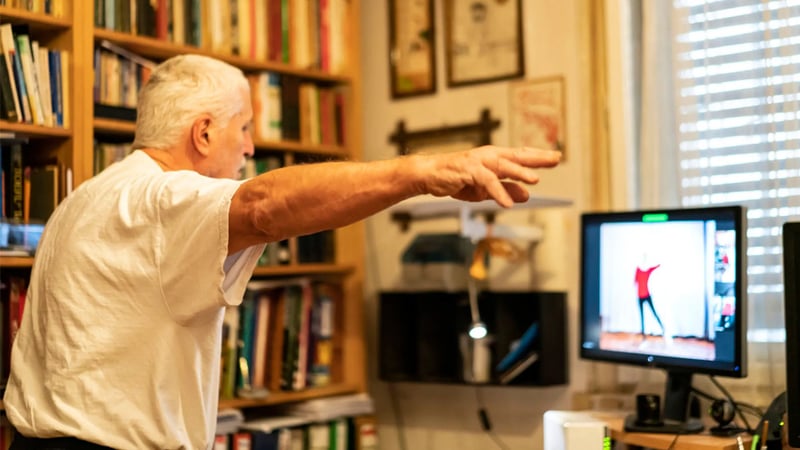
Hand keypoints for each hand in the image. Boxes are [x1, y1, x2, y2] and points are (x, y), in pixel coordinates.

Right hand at [415, 146, 560, 206]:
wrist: (430, 175)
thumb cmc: (457, 179)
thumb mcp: (486, 189)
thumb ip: (506, 189)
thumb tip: (527, 194)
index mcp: (494, 158)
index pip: (520, 156)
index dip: (539, 156)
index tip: (556, 156)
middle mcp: (489, 156)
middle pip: (517, 156)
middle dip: (537, 158)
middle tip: (555, 158)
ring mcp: (479, 162)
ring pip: (503, 166)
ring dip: (519, 173)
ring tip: (535, 180)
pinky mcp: (468, 170)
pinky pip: (486, 182)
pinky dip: (497, 192)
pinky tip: (507, 202)